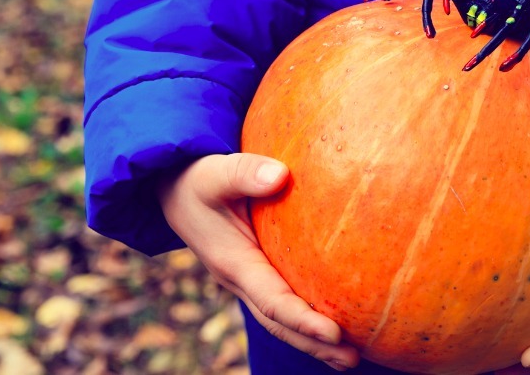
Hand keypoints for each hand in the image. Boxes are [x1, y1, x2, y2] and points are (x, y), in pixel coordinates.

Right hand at [157, 153, 359, 370]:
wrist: (175, 192)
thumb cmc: (199, 180)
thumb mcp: (216, 172)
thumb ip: (245, 173)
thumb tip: (280, 175)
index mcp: (234, 263)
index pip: (272, 300)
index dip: (302, 320)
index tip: (334, 333)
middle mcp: (241, 281)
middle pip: (279, 323)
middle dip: (314, 344)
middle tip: (353, 360)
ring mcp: (249, 282)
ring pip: (281, 320)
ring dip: (313, 342)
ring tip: (351, 358)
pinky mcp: (258, 276)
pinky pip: (284, 303)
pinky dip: (307, 321)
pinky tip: (337, 326)